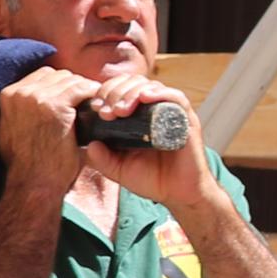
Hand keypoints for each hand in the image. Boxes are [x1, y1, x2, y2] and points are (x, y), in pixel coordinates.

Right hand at [0, 63, 98, 207]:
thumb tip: (35, 103)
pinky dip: (92, 95)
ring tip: (95, 106)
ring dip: (84, 92)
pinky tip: (99, 108)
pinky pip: (81, 89)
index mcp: (8, 96)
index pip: (42, 76)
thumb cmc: (29, 165)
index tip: (72, 99)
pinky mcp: (55, 106)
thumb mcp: (13, 131)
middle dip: (73, 87)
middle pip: (57, 76)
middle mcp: (20, 92)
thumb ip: (22, 112)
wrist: (33, 185)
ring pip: (70, 80)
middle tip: (87, 103)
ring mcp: (36, 98)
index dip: (60, 87)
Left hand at [83, 71, 214, 213]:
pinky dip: (159, 93)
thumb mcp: (119, 170)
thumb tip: (90, 145)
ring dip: (132, 92)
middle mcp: (154, 109)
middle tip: (106, 111)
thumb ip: (103, 160)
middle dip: (115, 92)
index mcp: (137, 116)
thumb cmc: (152, 179)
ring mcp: (170, 113)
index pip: (120, 89)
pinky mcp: (187, 120)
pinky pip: (176, 97)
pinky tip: (145, 98)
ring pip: (151, 86)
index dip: (106, 92)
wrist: (179, 194)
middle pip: (133, 83)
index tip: (96, 108)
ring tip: (120, 110)